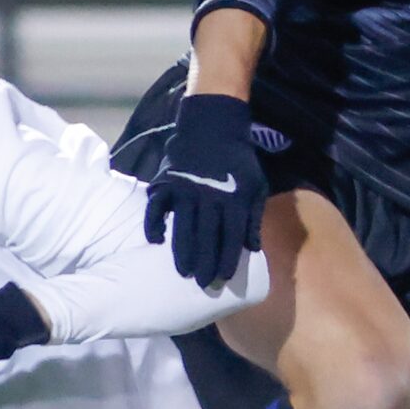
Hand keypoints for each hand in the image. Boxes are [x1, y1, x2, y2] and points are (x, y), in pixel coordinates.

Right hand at [142, 94, 267, 288]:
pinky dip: (154, 223)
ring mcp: (185, 187)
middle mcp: (209, 195)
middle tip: (202, 284)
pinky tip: (155, 240)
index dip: (228, 257)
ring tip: (183, 272)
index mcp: (234, 196)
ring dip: (182, 251)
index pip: (231, 234)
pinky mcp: (167, 180)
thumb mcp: (255, 184)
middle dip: (205, 262)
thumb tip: (251, 248)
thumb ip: (254, 216)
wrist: (212, 125)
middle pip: (207, 235)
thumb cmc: (237, 160)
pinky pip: (156, 206)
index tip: (224, 276)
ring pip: (183, 226)